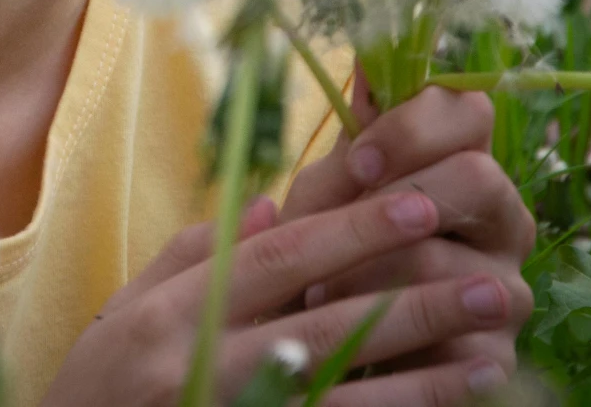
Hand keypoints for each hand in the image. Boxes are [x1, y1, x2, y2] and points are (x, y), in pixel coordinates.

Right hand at [38, 185, 521, 404]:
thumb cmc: (99, 383)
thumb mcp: (128, 308)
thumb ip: (195, 255)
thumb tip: (268, 208)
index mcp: (177, 311)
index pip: (277, 260)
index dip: (350, 232)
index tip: (416, 204)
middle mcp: (207, 362)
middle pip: (325, 323)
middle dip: (412, 298)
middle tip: (489, 276)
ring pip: (345, 391)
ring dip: (424, 372)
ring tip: (490, 345)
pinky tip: (448, 401)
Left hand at [276, 83, 534, 389]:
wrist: (312, 353)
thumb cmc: (321, 259)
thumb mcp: (322, 200)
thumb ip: (349, 145)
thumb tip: (369, 63)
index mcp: (459, 162)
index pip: (470, 110)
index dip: (414, 129)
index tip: (358, 161)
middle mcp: (500, 218)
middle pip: (482, 177)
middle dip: (403, 198)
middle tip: (345, 227)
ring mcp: (505, 288)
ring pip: (455, 261)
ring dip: (375, 275)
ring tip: (321, 294)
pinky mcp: (499, 355)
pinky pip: (460, 336)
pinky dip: (398, 336)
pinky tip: (366, 342)